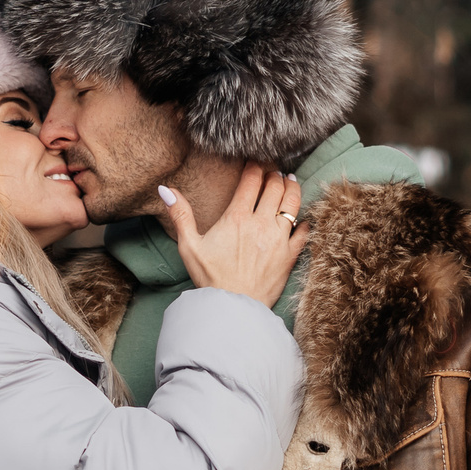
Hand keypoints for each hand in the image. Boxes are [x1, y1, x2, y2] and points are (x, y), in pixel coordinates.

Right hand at [157, 164, 308, 306]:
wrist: (233, 307)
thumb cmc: (210, 278)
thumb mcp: (189, 245)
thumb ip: (180, 214)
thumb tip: (165, 190)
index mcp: (237, 218)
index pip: (251, 180)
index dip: (255, 166)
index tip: (255, 162)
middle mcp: (261, 223)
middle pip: (275, 186)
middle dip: (275, 174)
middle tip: (273, 171)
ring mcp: (279, 238)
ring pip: (293, 203)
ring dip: (293, 188)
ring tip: (290, 182)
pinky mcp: (290, 255)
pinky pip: (304, 231)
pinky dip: (304, 220)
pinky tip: (301, 217)